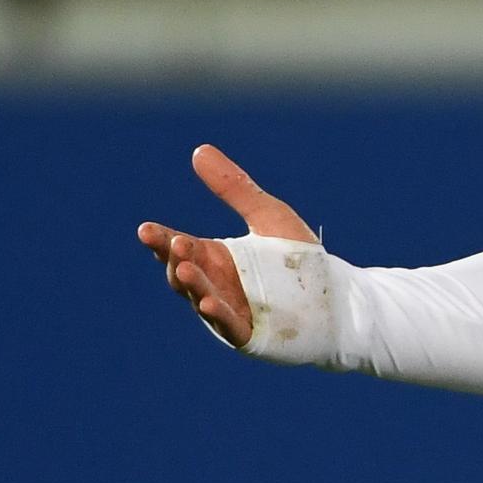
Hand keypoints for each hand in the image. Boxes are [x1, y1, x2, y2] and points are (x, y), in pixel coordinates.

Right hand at [136, 144, 318, 348]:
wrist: (336, 297)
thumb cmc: (299, 259)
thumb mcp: (268, 216)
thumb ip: (235, 188)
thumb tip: (199, 150)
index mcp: (215, 257)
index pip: (179, 247)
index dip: (160, 240)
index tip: (146, 229)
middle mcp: (215, 284)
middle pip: (185, 271)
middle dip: (176, 258)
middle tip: (174, 242)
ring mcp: (229, 309)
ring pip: (201, 297)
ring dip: (192, 285)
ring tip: (184, 269)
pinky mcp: (249, 332)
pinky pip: (229, 324)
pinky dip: (218, 314)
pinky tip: (207, 303)